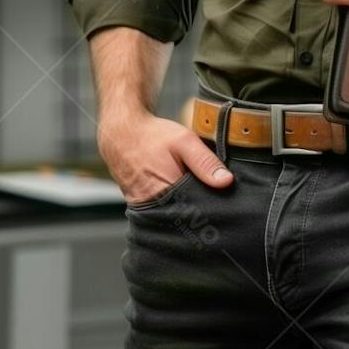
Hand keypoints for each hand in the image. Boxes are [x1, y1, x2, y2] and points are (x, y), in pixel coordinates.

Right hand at [97, 112, 233, 204]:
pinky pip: (161, 209)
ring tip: (193, 191)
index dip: (211, 208)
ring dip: (185, 206)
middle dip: (199, 208)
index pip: (196, 213)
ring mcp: (144, 208)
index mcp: (166, 193)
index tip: (222, 203)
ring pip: (173, 214)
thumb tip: (226, 181)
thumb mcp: (184, 142)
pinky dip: (172, 202)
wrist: (122, 132)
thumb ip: (205, 162)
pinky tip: (178, 190)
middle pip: (185, 217)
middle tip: (210, 196)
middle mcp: (152, 206)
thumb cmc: (152, 136)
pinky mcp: (140, 205)